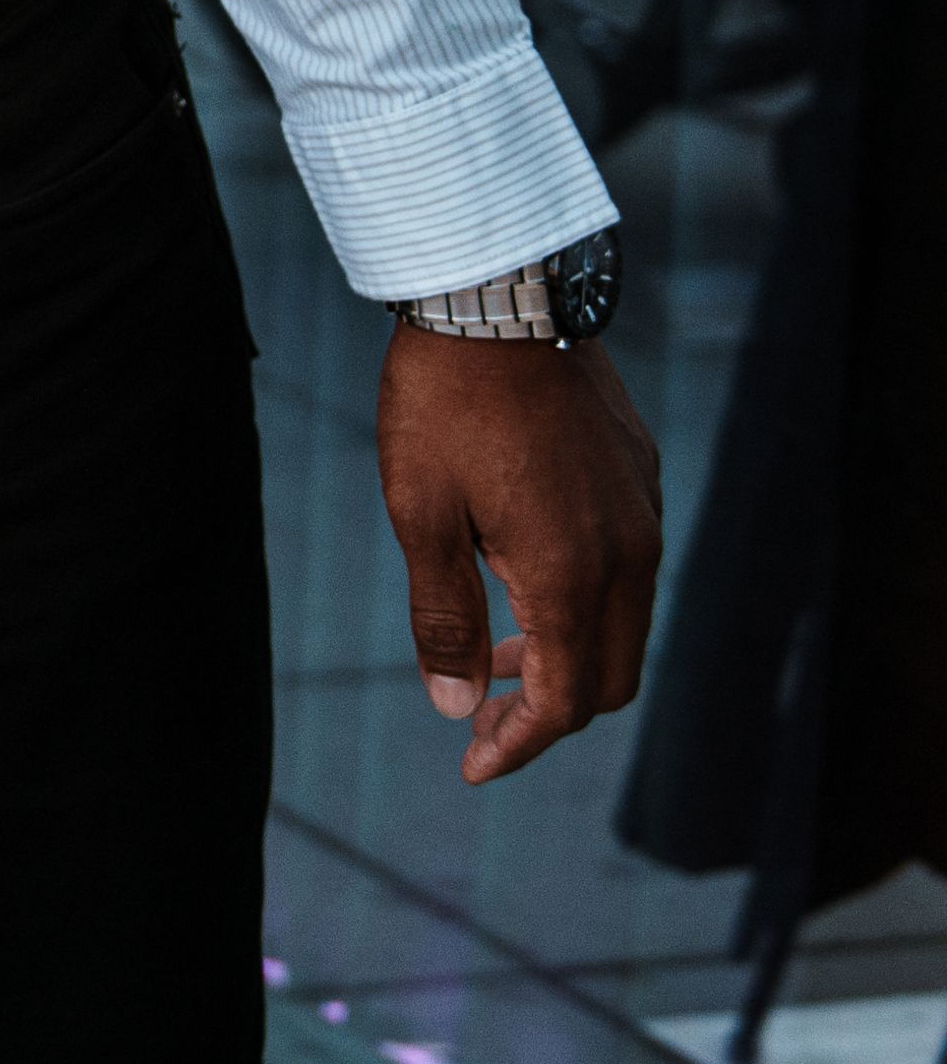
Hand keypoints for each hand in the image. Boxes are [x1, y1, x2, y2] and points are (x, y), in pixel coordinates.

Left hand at [378, 322, 659, 783]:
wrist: (499, 297)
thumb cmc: (444, 404)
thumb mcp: (421, 514)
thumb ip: (444, 615)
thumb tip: (455, 706)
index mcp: (572, 574)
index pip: (564, 700)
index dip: (519, 745)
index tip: (471, 766)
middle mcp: (629, 555)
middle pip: (606, 677)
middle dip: (546, 712)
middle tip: (478, 714)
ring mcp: (643, 515)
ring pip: (623, 626)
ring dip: (565, 655)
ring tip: (492, 650)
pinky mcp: (640, 478)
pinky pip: (629, 571)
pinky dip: (583, 603)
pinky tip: (519, 577)